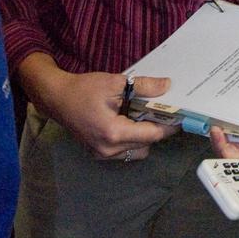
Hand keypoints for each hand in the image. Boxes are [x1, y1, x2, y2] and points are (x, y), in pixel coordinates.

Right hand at [18, 54, 177, 159]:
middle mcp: (109, 149)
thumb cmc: (83, 89)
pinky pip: (124, 151)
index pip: (152, 134)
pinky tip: (129, 122)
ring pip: (136, 151)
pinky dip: (131, 140)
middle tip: (162, 112)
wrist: (56, 98)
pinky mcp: (98, 153)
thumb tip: (168, 86)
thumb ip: (143, 86)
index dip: (169, 125)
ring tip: (143, 116)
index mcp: (114, 133)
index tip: (182, 115)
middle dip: (156, 130)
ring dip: (144, 137)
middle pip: (146, 145)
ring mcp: (102, 154)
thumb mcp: (114, 83)